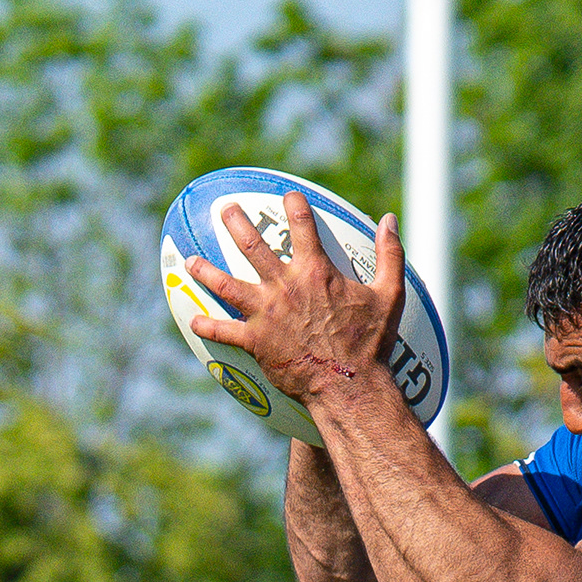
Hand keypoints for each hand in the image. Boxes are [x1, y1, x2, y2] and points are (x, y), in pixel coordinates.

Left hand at [187, 194, 406, 410]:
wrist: (349, 385)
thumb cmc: (371, 342)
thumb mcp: (390, 294)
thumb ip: (390, 254)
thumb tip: (390, 220)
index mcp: (315, 271)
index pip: (301, 225)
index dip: (294, 206)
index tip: (288, 197)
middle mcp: (285, 286)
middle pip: (252, 245)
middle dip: (235, 223)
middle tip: (225, 211)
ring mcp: (266, 313)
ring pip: (226, 284)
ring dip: (206, 270)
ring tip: (191, 261)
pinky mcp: (256, 341)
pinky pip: (224, 332)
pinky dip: (208, 326)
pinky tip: (194, 320)